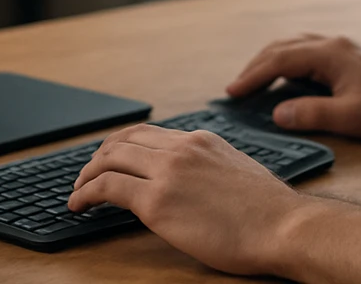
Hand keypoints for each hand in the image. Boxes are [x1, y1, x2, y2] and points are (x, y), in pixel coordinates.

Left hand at [69, 123, 305, 275]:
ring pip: (110, 159)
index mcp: (201, 140)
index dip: (122, 145)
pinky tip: (78, 205)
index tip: (111, 158)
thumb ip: (210, 168)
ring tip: (77, 191)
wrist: (283, 226)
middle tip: (87, 175)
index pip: (149, 134)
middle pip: (123, 141)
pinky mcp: (157, 201)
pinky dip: (85, 193)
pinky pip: (107, 188)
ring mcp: (168, 172)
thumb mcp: (238, 172)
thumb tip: (194, 183)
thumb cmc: (270, 212)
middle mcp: (182, 148)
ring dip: (86, 175)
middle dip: (99, 157)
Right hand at [226, 33, 360, 140]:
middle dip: (257, 66)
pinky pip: (312, 55)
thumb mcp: (351, 117)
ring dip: (274, 62)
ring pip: (298, 48)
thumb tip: (278, 114)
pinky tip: (292, 82)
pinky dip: (292, 64)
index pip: (278, 60)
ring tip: (257, 83)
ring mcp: (346, 50)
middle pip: (284, 47)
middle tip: (237, 88)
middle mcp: (336, 45)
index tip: (232, 92)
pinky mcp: (355, 60)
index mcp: (331, 54)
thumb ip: (310, 114)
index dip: (252, 76)